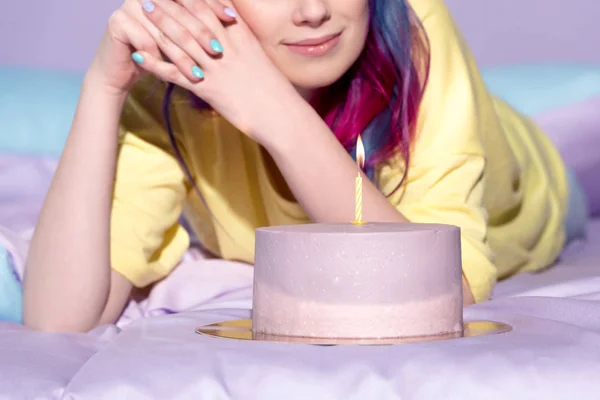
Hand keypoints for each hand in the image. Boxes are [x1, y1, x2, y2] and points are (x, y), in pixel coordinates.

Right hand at [86, 0, 235, 95]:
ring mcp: (129, 4)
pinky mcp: (118, 22)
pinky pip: (146, 41)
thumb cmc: (159, 52)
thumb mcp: (182, 34)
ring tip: (200, 73)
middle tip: (218, 50)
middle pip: (179, 12)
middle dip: (201, 33)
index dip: (213, 5)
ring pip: (164, 30)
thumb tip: (234, 13)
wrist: (123, 70)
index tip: (232, 19)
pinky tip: (176, 75)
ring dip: (184, 55)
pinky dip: (162, 61)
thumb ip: (200, 19)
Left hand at [135, 0, 299, 144]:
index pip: (211, 6)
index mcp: (241, 36)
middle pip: (193, 17)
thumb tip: (229, 22)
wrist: (280, 114)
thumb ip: (241, 37)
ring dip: (159, 24)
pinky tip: (140, 56)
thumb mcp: (258, 55)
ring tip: (142, 11)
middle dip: (170, 3)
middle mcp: (227, 47)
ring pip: (182, 41)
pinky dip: (156, 64)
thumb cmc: (272, 88)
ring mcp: (216, 67)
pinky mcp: (208, 89)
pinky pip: (176, 74)